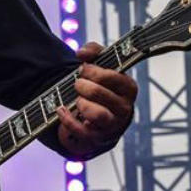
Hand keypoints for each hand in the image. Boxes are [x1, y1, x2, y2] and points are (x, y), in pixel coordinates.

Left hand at [56, 42, 137, 158]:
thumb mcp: (103, 66)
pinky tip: (61, 109)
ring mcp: (113, 125)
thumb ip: (94, 52)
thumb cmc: (103, 86)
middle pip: (101, 93)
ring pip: (97, 114)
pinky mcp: (98, 139)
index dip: (93, 71)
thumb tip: (81, 53)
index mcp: (129, 88)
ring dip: (81, 103)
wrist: (102, 117)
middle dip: (83, 85)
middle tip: (77, 83)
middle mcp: (125, 108)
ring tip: (77, 99)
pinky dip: (68, 120)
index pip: (113, 77)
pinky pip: (82, 131)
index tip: (83, 69)